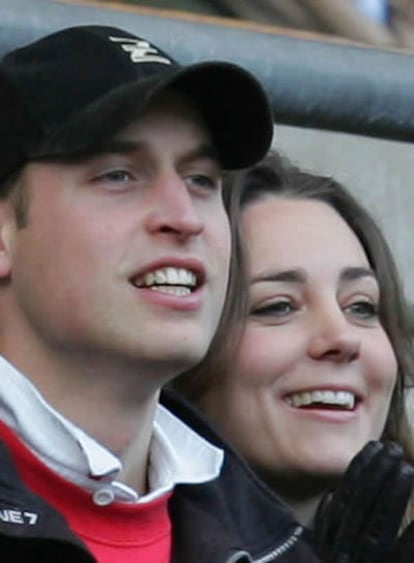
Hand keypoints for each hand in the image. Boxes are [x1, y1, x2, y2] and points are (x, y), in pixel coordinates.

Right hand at [314, 441, 413, 562]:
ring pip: (377, 530)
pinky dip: (411, 538)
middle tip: (393, 448)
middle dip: (376, 475)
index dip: (357, 473)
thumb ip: (330, 531)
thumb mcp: (329, 554)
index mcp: (329, 547)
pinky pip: (401, 557)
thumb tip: (329, 498)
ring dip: (393, 497)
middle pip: (359, 510)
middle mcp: (342, 557)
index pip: (342, 502)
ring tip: (407, 469)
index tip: (374, 447)